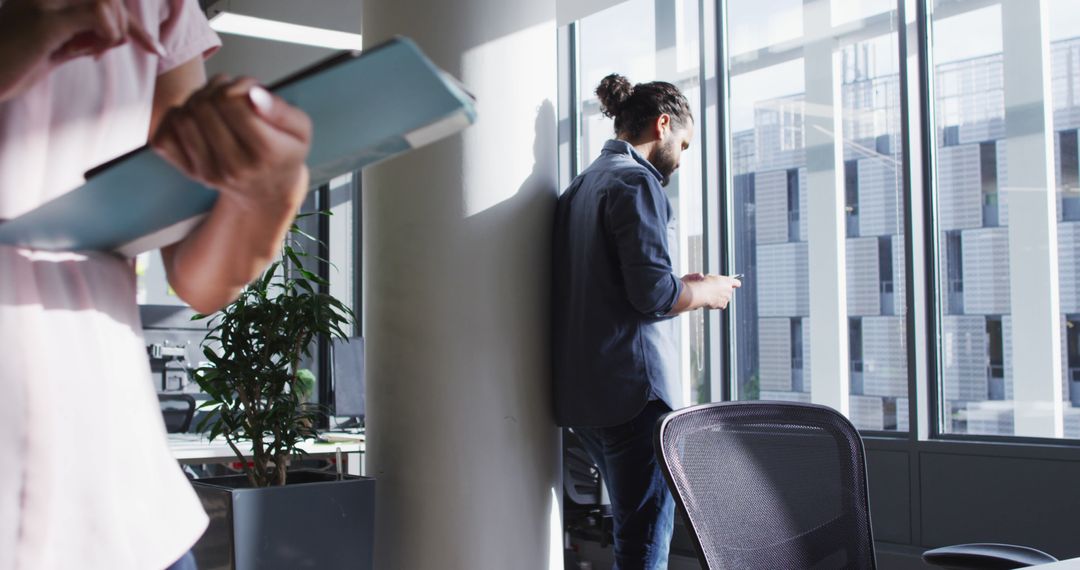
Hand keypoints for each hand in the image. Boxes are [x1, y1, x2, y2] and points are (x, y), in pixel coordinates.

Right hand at [0, 0, 163, 101]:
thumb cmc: (10, 67)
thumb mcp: (54, 49)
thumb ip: (82, 36)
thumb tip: (119, 34)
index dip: (131, 21)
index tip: (155, 48)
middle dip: (127, 27)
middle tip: (121, 52)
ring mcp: (43, 1)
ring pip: (107, 3)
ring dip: (115, 31)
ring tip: (91, 53)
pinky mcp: (44, 19)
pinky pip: (98, 15)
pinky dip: (108, 36)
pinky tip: (90, 53)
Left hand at [151, 75, 312, 214]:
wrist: (268, 192)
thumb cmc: (284, 153)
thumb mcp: (301, 131)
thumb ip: (281, 109)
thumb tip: (252, 93)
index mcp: (266, 153)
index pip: (232, 101)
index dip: (237, 84)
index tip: (248, 89)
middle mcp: (235, 167)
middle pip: (205, 106)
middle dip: (215, 89)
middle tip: (229, 91)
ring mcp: (209, 172)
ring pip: (183, 117)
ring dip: (196, 100)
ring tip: (214, 102)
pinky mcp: (191, 173)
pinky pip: (164, 137)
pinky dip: (175, 120)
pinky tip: (196, 119)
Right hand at [681, 273, 740, 309]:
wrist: (700, 293)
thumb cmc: (702, 283)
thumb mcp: (709, 276)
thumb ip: (714, 279)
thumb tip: (709, 280)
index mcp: (728, 281)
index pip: (737, 283)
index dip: (735, 284)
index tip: (735, 284)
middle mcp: (729, 290)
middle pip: (729, 291)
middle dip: (723, 291)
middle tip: (714, 290)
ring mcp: (727, 298)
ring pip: (725, 298)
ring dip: (720, 298)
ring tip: (710, 295)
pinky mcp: (723, 305)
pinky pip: (721, 305)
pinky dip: (716, 304)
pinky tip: (710, 301)